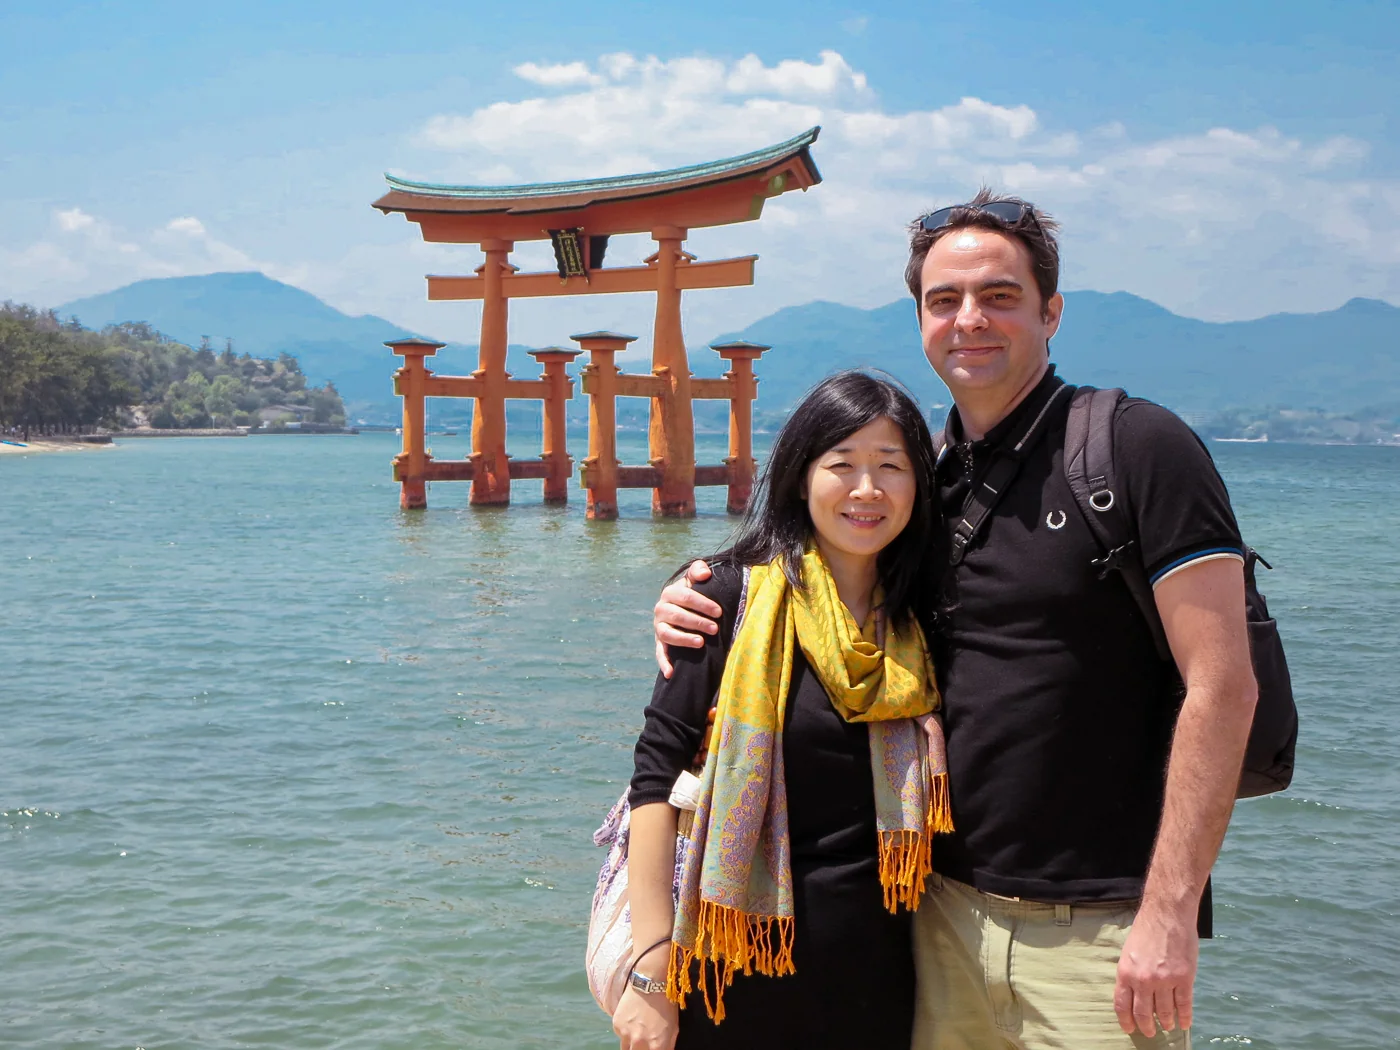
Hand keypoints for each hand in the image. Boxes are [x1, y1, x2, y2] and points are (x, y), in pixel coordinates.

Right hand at [612, 983, 678, 1049]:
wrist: (651, 981)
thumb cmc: (666, 1005)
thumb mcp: (673, 1029)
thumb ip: (667, 1046)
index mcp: (657, 1046)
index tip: (652, 1048)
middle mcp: (640, 1043)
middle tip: (644, 1044)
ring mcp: (626, 1035)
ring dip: (632, 1045)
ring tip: (638, 1033)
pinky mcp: (617, 1025)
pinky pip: (621, 1036)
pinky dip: (626, 1032)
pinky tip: (633, 1020)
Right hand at [653, 560, 718, 677]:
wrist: (681, 607)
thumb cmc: (693, 593)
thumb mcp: (694, 579)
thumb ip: (698, 570)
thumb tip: (705, 574)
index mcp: (670, 593)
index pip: (685, 597)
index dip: (703, 604)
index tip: (719, 612)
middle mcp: (661, 609)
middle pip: (677, 616)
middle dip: (697, 622)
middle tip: (715, 629)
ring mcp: (659, 627)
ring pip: (668, 634)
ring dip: (683, 639)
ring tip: (701, 643)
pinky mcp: (659, 642)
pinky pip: (659, 653)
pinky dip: (663, 663)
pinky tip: (671, 673)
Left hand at [1114, 901, 1198, 1037]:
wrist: (1167, 914)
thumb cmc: (1146, 929)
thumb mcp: (1129, 952)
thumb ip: (1131, 973)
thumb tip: (1133, 994)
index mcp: (1125, 972)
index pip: (1122, 1005)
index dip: (1126, 1021)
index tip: (1130, 1029)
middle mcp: (1143, 980)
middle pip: (1143, 1013)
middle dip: (1146, 1026)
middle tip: (1149, 1032)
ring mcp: (1164, 981)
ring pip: (1165, 1012)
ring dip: (1166, 1022)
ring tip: (1167, 1026)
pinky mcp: (1184, 979)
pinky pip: (1184, 1005)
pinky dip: (1184, 1017)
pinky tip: (1184, 1023)